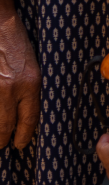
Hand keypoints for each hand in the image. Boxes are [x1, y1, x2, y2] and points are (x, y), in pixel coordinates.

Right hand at [0, 0, 39, 149]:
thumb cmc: (13, 40)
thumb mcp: (30, 64)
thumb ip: (27, 89)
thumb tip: (22, 113)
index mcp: (29, 82)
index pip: (28, 120)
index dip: (24, 136)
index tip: (20, 144)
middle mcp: (10, 89)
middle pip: (5, 128)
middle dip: (2, 140)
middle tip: (2, 144)